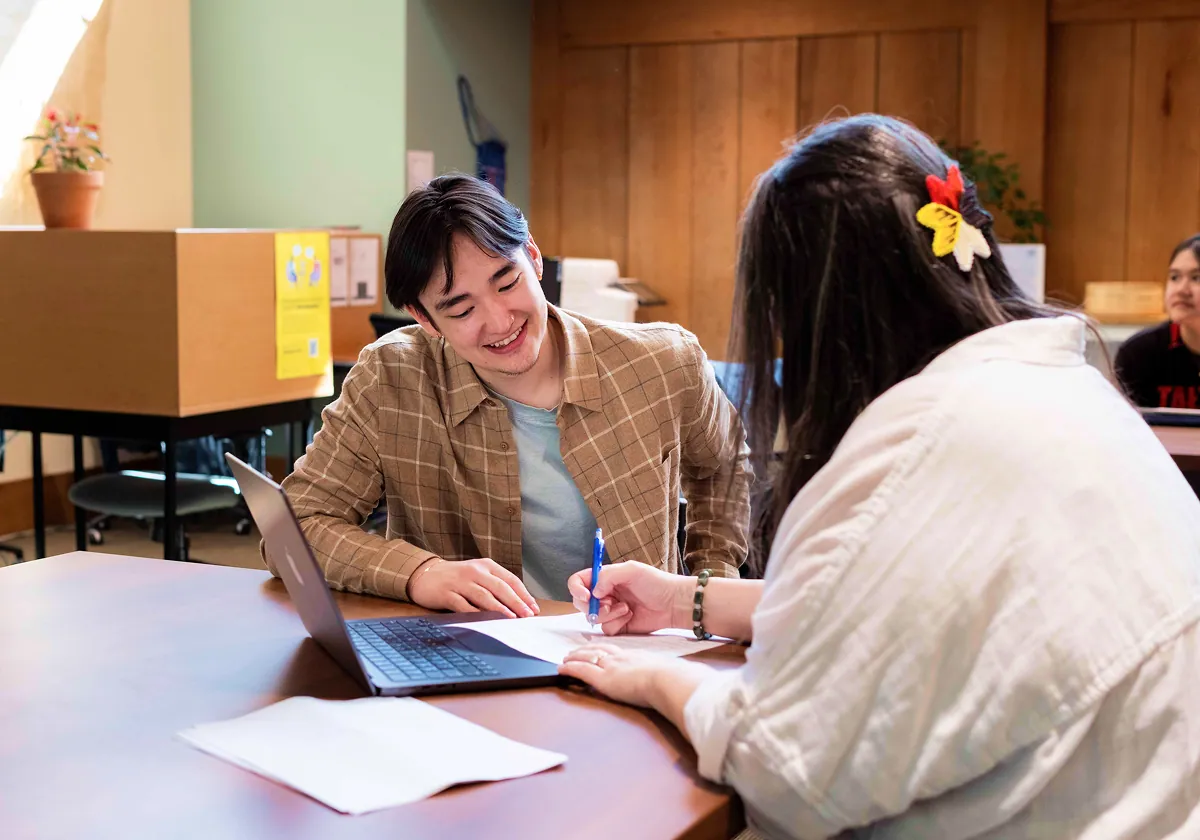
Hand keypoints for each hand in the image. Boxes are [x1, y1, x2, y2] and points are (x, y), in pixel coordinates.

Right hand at [408, 557, 539, 617]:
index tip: (533, 608)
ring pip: (484, 596)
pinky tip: (485, 622)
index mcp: (486, 565)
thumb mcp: (478, 574)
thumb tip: (518, 605)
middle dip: (516, 602)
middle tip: (527, 615)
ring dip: (499, 608)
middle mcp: (474, 571)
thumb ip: (495, 585)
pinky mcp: (447, 594)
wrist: (425, 574)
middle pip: (500, 587)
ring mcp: (460, 582)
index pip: (510, 579)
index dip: (523, 594)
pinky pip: (463, 606)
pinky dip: (475, 614)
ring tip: (511, 618)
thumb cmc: (457, 577)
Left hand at [558, 644, 667, 707]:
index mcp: (635, 655)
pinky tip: (561, 667)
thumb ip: (662, 672)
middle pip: (598, 649)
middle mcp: (620, 657)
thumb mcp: (666, 670)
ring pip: (587, 657)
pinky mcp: (603, 678)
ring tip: (566, 658)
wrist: (667, 679)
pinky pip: (581, 670)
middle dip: (585, 649)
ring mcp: (610, 666)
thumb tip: (671, 677)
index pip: (614, 649)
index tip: (596, 647)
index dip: (603, 648)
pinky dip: (569, 667)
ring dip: (575, 656)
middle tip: (575, 650)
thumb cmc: (671, 678)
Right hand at [566, 562, 690, 635]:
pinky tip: (630, 616)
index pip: (579, 581)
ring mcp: (610, 611)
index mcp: (605, 578)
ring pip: (593, 618)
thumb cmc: (656, 583)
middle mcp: (605, 594)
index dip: (576, 589)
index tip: (587, 595)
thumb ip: (607, 576)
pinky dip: (617, 623)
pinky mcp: (618, 626)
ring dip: (608, 614)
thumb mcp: (631, 570)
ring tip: (626, 608)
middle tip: (607, 604)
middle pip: (581, 603)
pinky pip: (606, 629)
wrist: (673, 604)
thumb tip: (593, 592)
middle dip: (592, 605)